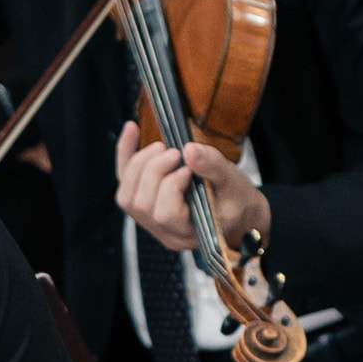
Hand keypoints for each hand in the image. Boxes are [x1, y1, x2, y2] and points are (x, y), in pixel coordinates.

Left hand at [115, 120, 268, 255]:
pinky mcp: (145, 207)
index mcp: (188, 232)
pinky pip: (125, 184)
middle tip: (174, 153)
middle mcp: (165, 232)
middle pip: (141, 204)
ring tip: (160, 148)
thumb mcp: (232, 182)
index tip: (188, 168)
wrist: (237, 213)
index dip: (172, 185)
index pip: (165, 214)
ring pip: (126, 197)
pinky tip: (131, 129)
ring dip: (138, 166)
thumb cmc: (236, 200)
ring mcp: (151, 223)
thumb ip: (212, 166)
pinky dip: (125, 155)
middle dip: (153, 171)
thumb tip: (189, 150)